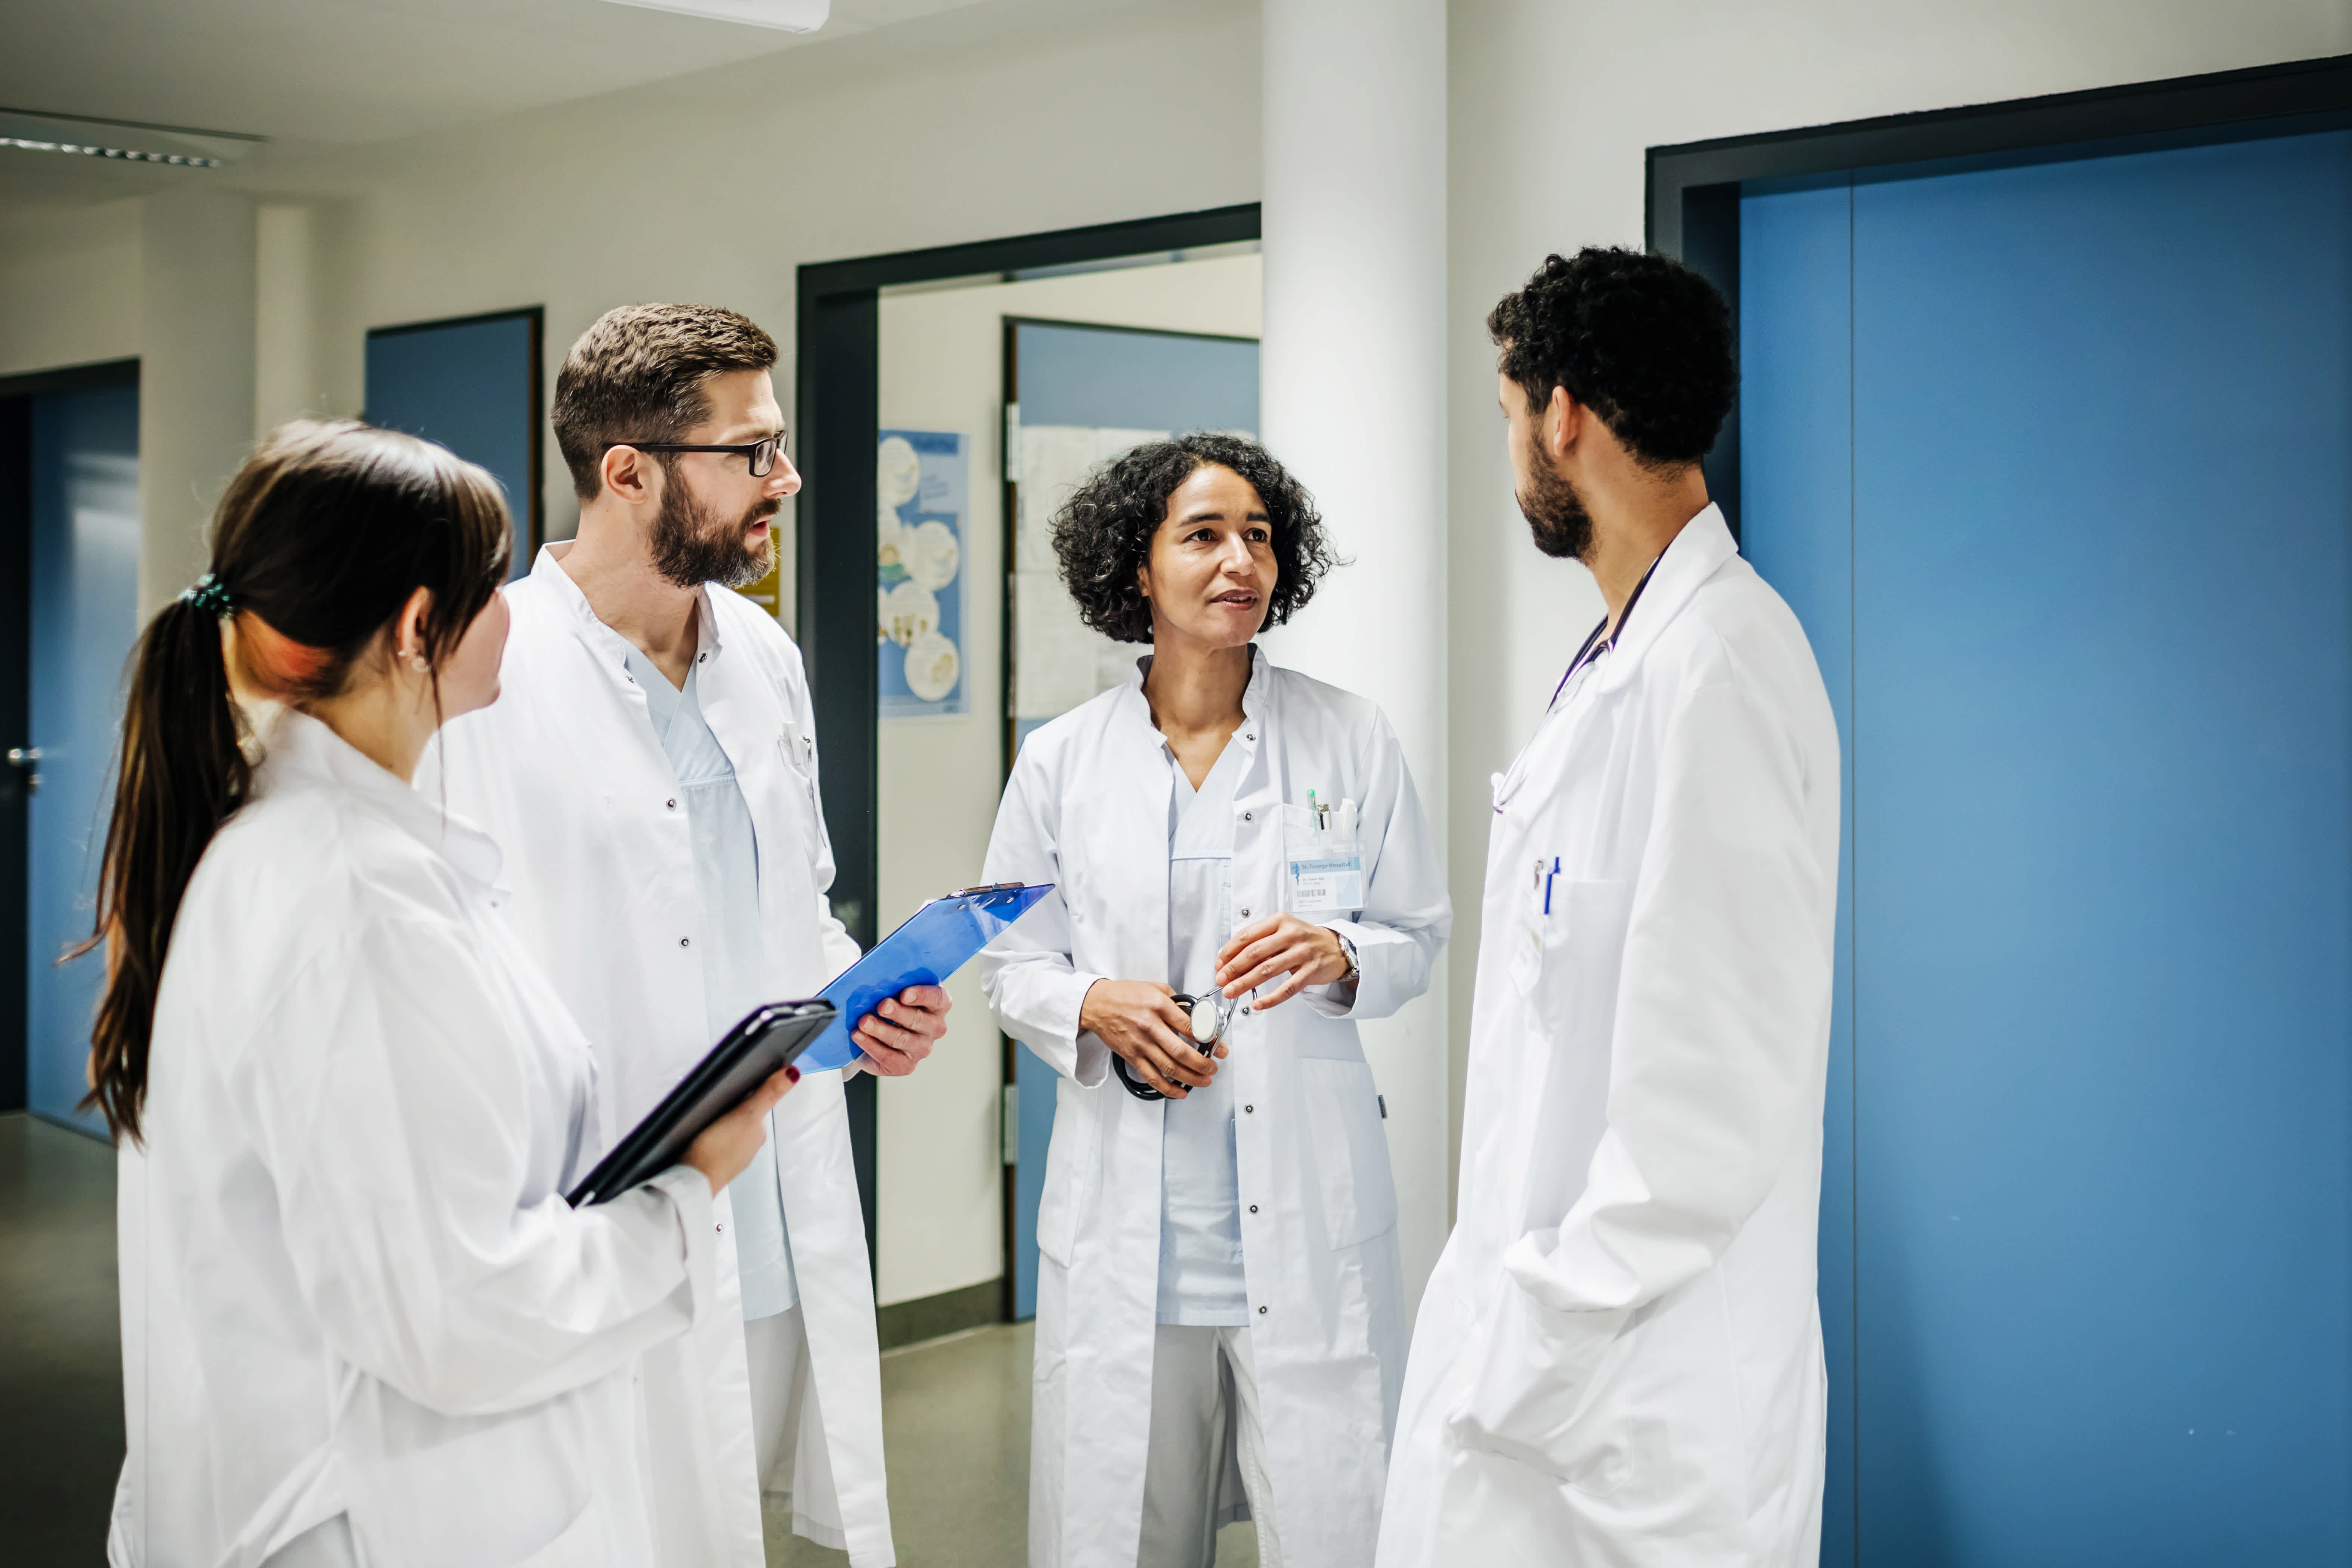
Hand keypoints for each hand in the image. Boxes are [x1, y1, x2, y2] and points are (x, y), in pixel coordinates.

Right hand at [682, 1065, 799, 1195]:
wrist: (693, 1181)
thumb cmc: (718, 1148)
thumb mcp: (746, 1115)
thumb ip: (768, 1094)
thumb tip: (793, 1074)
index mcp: (758, 1133)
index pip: (756, 1106)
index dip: (745, 1095)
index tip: (732, 1085)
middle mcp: (749, 1146)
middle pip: (743, 1119)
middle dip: (733, 1109)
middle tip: (716, 1099)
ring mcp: (732, 1157)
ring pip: (730, 1132)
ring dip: (722, 1124)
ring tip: (707, 1117)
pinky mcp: (715, 1164)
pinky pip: (717, 1144)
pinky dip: (713, 1138)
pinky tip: (702, 1137)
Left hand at [856, 984, 949, 1075]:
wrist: (879, 1034)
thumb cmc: (890, 1007)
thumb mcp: (894, 992)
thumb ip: (893, 986)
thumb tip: (877, 984)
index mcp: (937, 1006)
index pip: (938, 998)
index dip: (923, 995)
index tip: (904, 994)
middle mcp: (934, 1028)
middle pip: (918, 1019)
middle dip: (898, 1013)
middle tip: (882, 1006)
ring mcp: (922, 1049)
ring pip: (902, 1039)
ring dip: (881, 1029)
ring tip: (864, 1022)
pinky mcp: (906, 1066)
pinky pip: (889, 1057)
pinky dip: (871, 1046)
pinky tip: (859, 1036)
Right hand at [1078, 979, 1227, 1098]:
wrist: (1096, 1004)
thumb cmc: (1124, 995)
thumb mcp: (1155, 987)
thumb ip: (1177, 1000)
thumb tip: (1196, 1014)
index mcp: (1159, 1006)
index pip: (1190, 1026)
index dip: (1209, 1039)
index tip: (1219, 1046)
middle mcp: (1150, 1026)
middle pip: (1181, 1051)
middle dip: (1203, 1063)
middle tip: (1214, 1067)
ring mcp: (1141, 1044)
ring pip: (1169, 1068)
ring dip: (1191, 1078)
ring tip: (1204, 1080)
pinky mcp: (1132, 1056)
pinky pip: (1152, 1077)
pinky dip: (1168, 1088)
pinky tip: (1180, 1092)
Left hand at [1214, 914, 1347, 1007]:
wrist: (1337, 947)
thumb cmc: (1305, 940)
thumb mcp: (1283, 930)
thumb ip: (1260, 941)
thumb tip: (1230, 960)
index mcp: (1280, 921)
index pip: (1248, 935)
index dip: (1229, 951)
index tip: (1219, 964)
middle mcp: (1291, 934)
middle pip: (1255, 952)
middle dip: (1233, 968)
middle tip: (1221, 980)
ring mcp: (1302, 953)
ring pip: (1268, 970)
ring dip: (1246, 983)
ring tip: (1231, 991)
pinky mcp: (1311, 971)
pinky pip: (1288, 988)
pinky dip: (1271, 998)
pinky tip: (1258, 1004)